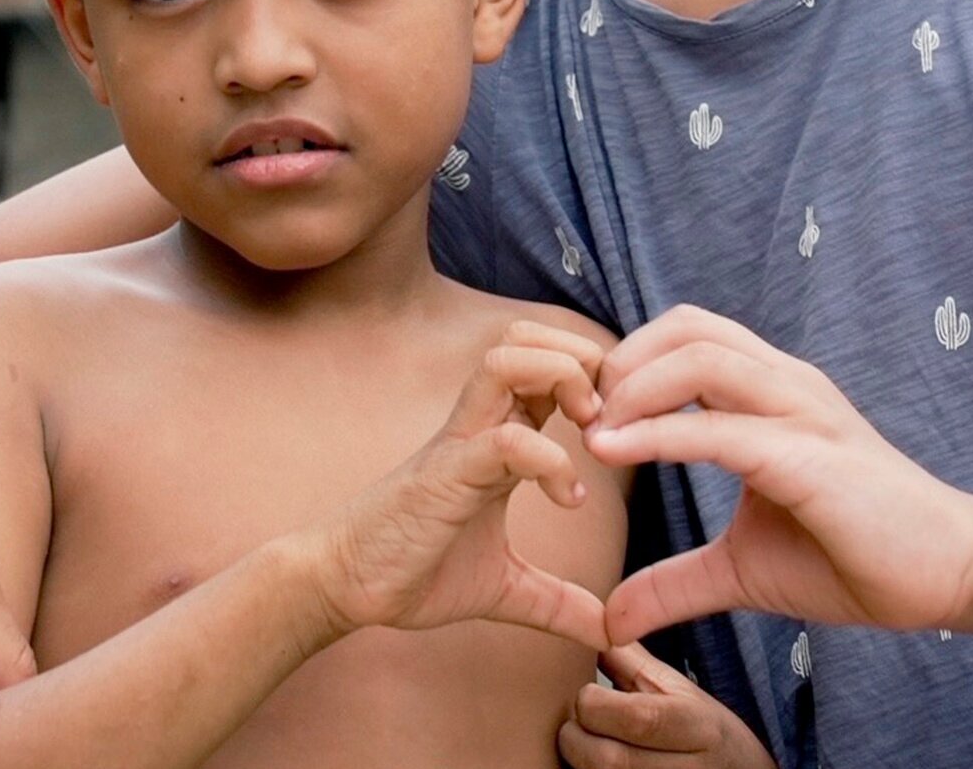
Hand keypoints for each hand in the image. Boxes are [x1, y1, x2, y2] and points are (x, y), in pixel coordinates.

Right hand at [310, 322, 610, 649]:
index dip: (593, 377)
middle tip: (610, 411)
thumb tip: (612, 634)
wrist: (346, 587)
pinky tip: (569, 499)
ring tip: (590, 430)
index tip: (626, 423)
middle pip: (527, 337)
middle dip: (580, 355)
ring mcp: (459, 444)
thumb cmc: (415, 571)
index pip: (547, 366)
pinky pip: (502, 440)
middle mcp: (478, 427)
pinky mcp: (444, 475)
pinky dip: (548, 460)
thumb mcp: (507, 589)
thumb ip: (559, 603)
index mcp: (497, 439)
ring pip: (506, 360)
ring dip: (560, 379)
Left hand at [561, 643, 776, 767]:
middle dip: (576, 738)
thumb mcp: (680, 691)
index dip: (594, 704)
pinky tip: (594, 762)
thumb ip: (632, 663)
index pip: (635, 718)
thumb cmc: (705, 732)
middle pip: (607, 760)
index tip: (588, 694)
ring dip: (579, 761)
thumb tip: (588, 628)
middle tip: (577, 724)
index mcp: (697, 727)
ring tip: (587, 743)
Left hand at [586, 306, 972, 645]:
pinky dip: (660, 434)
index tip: (583, 414)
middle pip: (686, 326)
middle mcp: (787, 385)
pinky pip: (724, 429)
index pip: (686, 336)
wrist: (946, 576)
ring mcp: (804, 414)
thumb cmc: (853, 558)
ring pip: (701, 356)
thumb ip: (676, 582)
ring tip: (592, 433)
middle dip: (620, 361)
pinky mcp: (812, 459)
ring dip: (633, 388)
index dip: (626, 361)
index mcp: (773, 393)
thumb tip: (611, 618)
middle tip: (577, 415)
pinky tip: (614, 453)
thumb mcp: (742, 570)